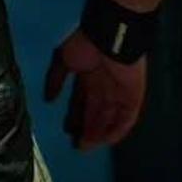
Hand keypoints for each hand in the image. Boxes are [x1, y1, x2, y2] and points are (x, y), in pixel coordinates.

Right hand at [44, 27, 145, 150]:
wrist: (109, 36)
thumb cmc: (85, 44)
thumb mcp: (62, 60)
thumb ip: (55, 78)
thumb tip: (48, 98)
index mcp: (88, 74)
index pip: (81, 100)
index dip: (74, 116)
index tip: (66, 130)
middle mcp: (103, 85)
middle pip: (95, 112)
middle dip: (86, 128)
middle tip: (76, 144)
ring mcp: (119, 91)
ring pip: (109, 117)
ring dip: (98, 133)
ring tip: (86, 146)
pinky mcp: (133, 95)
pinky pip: (126, 117)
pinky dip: (117, 130)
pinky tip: (106, 140)